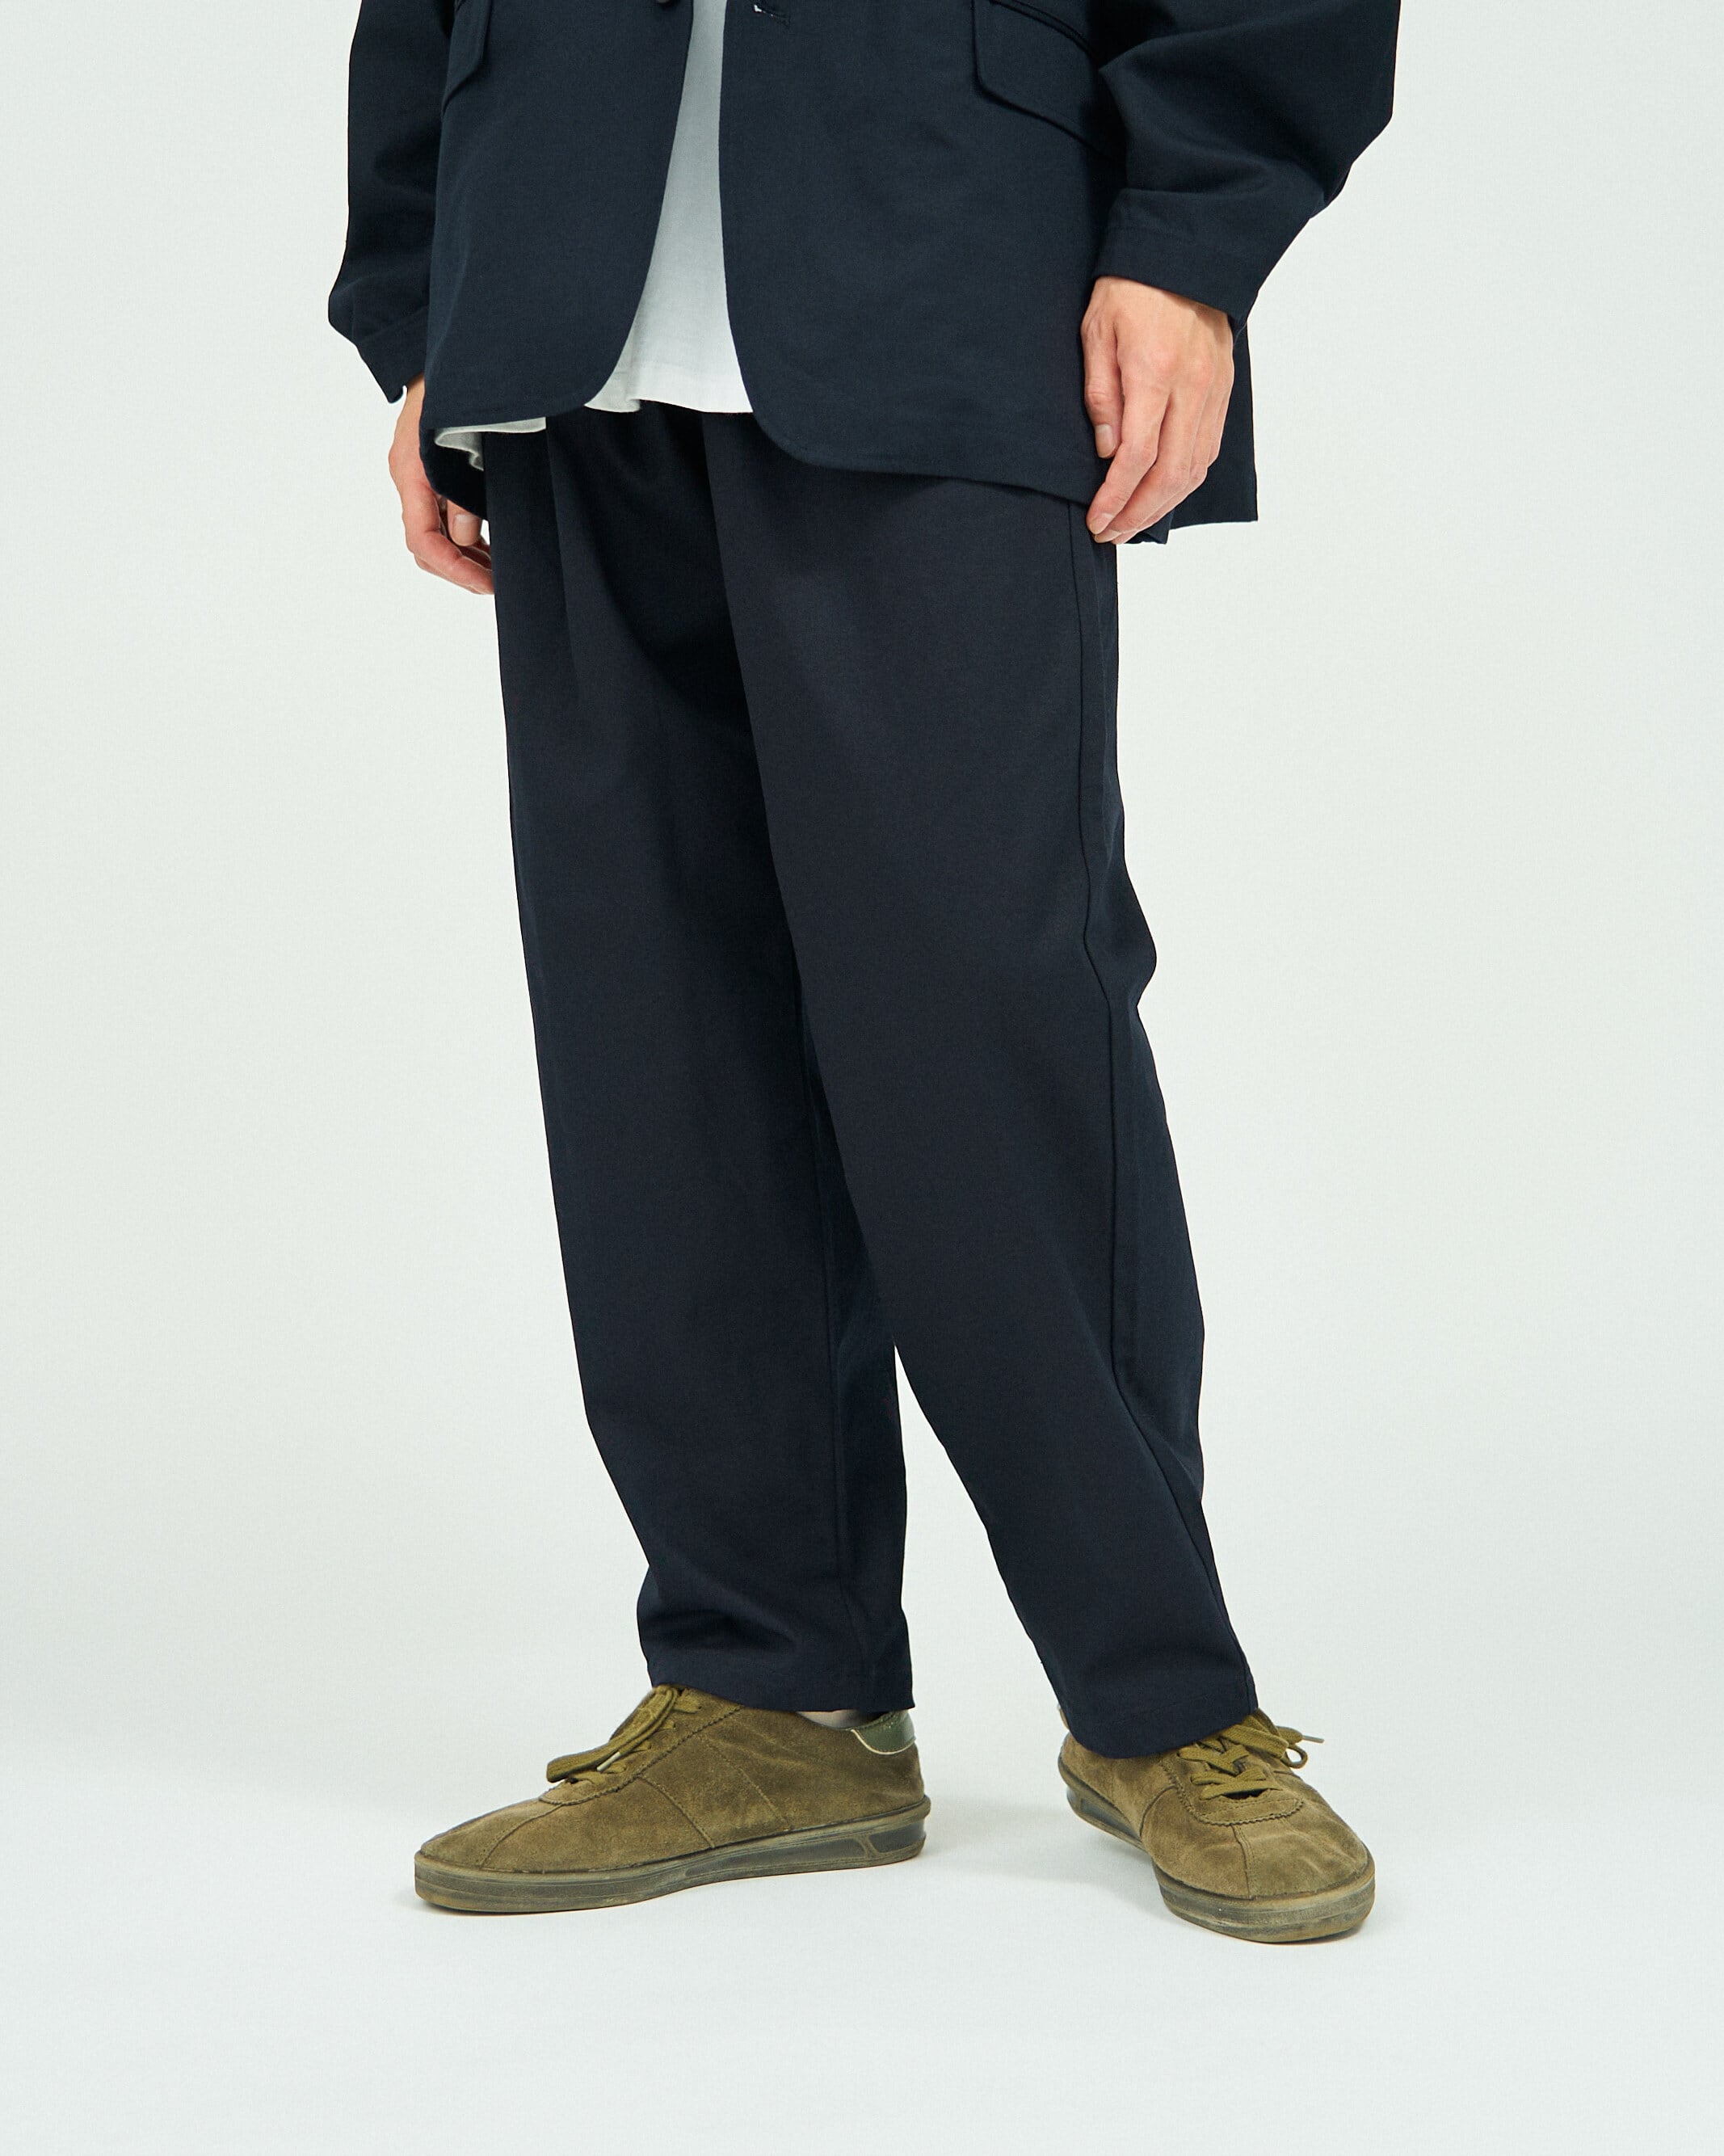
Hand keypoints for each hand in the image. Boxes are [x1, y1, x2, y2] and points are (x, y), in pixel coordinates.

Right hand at [389, 376, 492, 593]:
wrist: (441, 356)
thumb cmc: (455, 392)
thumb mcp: (468, 440)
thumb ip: (465, 492)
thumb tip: (465, 537)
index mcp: (411, 473)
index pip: (423, 540)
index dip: (454, 568)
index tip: (486, 584)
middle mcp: (408, 480)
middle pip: (424, 546)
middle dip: (458, 570)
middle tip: (495, 585)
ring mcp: (415, 478)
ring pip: (432, 535)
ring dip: (462, 558)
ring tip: (495, 572)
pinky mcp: (426, 474)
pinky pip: (438, 518)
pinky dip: (461, 538)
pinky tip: (486, 547)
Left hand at [1082, 280, 1234, 543]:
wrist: (1184, 254)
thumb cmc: (1131, 290)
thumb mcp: (1097, 333)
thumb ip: (1100, 395)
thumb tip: (1106, 452)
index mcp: (1155, 373)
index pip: (1138, 457)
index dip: (1116, 497)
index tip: (1097, 519)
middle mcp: (1191, 389)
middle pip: (1169, 474)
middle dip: (1137, 513)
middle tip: (1110, 533)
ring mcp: (1212, 392)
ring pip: (1193, 469)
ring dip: (1162, 505)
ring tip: (1131, 524)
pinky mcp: (1223, 391)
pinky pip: (1207, 451)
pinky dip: (1184, 482)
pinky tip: (1162, 494)